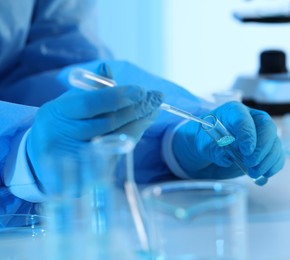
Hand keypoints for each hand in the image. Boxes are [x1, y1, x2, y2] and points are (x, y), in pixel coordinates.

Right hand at [27, 85, 161, 193]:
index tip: (141, 90)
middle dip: (136, 110)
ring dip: (139, 124)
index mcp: (57, 113)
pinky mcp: (84, 176)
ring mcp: (73, 160)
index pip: (90, 104)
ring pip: (115, 141)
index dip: (118, 97)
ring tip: (154, 110)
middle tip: (157, 99)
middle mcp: (62, 137)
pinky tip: (143, 125)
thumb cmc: (64, 120)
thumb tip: (106, 68)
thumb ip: (91, 88)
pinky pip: (116, 155)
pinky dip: (132, 138)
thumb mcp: (71, 101)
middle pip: (107, 124)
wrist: (44, 153)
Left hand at [172, 101, 283, 183]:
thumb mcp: (203, 144)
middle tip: (251, 163)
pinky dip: (273, 166)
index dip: (248, 134)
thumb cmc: (206, 140)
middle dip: (261, 148)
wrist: (211, 148)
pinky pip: (277, 156)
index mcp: (234, 111)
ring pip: (275, 143)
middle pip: (267, 128)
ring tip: (254, 173)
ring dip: (267, 161)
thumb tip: (227, 158)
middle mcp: (252, 119)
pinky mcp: (267, 149)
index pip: (244, 118)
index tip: (246, 151)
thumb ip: (214, 149)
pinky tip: (263, 174)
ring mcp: (262, 134)